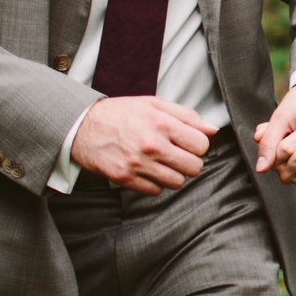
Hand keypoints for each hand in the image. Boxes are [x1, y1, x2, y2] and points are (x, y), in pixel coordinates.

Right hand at [72, 96, 215, 194]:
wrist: (83, 126)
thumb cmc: (121, 113)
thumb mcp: (154, 104)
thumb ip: (186, 115)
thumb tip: (212, 130)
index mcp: (162, 123)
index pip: (202, 145)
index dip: (198, 145)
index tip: (188, 143)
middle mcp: (151, 145)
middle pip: (194, 167)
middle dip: (189, 162)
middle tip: (178, 155)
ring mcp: (138, 164)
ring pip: (177, 182)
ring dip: (174, 174)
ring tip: (163, 163)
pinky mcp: (125, 178)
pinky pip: (156, 191)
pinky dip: (155, 183)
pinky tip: (148, 170)